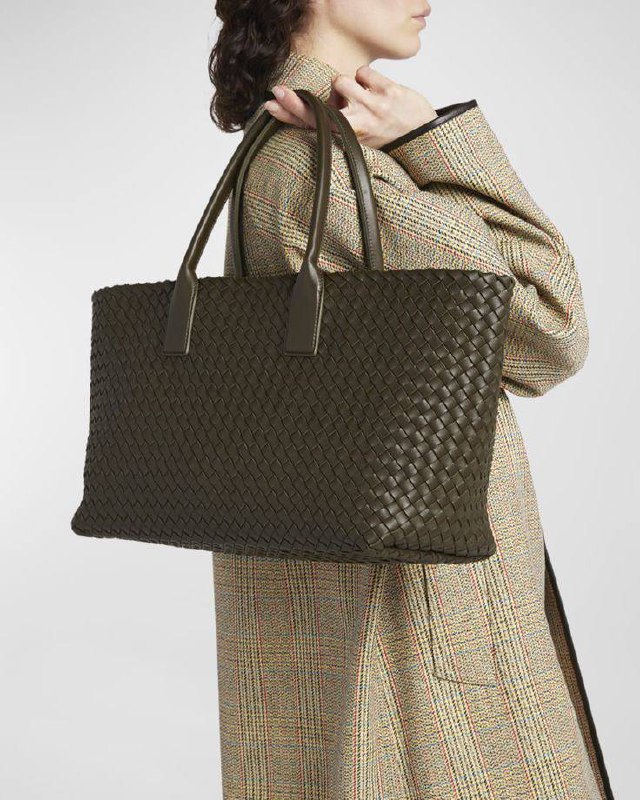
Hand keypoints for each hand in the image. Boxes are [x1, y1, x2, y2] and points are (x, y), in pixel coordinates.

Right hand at [263, 64, 437, 149]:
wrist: (425, 137)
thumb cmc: (389, 136)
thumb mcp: (360, 137)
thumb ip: (335, 123)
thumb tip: (307, 106)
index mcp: (349, 137)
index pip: (313, 126)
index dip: (290, 115)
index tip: (271, 104)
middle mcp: (358, 125)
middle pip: (317, 110)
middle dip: (296, 101)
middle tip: (278, 92)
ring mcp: (373, 108)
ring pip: (341, 81)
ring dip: (346, 84)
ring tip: (358, 97)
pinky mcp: (387, 93)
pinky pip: (363, 72)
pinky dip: (367, 77)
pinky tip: (375, 90)